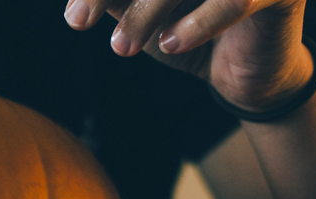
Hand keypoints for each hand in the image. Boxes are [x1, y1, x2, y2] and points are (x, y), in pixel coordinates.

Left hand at [65, 0, 314, 111]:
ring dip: (147, 11)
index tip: (70, 14)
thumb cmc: (186, 32)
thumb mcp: (140, 14)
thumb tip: (71, 5)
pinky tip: (169, 45)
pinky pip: (235, 0)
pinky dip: (198, 23)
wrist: (245, 74)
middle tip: (77, 22)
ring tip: (122, 47)